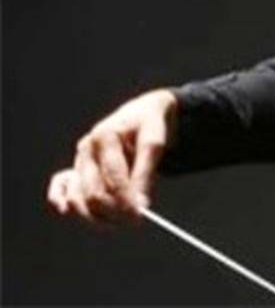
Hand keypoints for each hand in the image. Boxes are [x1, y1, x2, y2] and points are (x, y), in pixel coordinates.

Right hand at [46, 88, 177, 225]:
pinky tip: (68, 211)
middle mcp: (86, 148)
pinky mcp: (75, 167)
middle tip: (134, 221)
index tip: (141, 215)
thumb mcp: (154, 143)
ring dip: (96, 216)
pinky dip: (61, 200)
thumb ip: (145, 172)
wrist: (142, 113)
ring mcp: (78, 159)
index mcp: (105, 136)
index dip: (127, 199)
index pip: (113, 178)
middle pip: (93, 193)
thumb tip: (139, 205)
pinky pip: (60, 187)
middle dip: (114, 212)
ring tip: (120, 222)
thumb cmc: (150, 126)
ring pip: (78, 197)